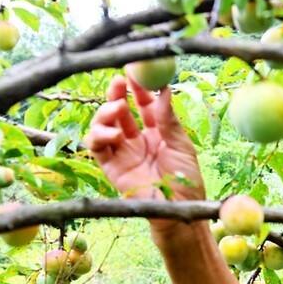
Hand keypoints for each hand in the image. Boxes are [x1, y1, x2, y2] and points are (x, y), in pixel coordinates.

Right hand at [85, 75, 204, 213]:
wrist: (178, 212)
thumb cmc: (186, 181)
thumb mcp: (181, 146)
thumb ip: (169, 120)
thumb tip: (165, 89)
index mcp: (157, 133)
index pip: (144, 105)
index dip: (139, 88)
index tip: (135, 71)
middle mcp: (137, 140)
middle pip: (120, 111)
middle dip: (117, 94)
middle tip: (118, 82)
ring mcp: (122, 153)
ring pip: (104, 125)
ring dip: (106, 113)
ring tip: (118, 109)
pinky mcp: (111, 168)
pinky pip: (96, 148)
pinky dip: (99, 136)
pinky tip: (115, 135)